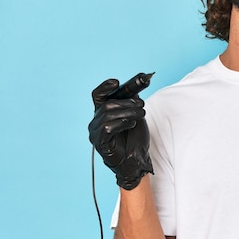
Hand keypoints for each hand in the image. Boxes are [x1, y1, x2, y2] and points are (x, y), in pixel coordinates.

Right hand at [88, 75, 152, 189]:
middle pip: (107, 104)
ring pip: (108, 114)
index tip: (117, 82)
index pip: (98, 95)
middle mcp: (96, 120)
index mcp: (103, 112)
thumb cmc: (134, 137)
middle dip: (127, 102)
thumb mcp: (135, 113)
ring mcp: (96, 132)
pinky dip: (122, 123)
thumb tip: (142, 80)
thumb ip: (133, 98)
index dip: (105, 87)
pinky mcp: (99, 142)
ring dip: (128, 112)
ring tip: (141, 114)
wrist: (136, 158)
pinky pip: (108, 127)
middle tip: (141, 105)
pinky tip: (131, 124)